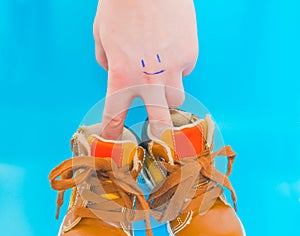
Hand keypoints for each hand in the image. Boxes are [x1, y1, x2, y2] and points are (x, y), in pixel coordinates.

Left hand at [93, 0, 197, 138]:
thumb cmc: (120, 5)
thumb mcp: (102, 36)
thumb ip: (107, 62)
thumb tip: (115, 72)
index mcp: (122, 76)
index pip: (115, 115)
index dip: (114, 132)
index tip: (115, 141)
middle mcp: (149, 79)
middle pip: (159, 122)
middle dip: (160, 137)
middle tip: (161, 143)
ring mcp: (173, 69)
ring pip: (177, 99)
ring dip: (169, 96)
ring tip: (163, 81)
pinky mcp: (190, 54)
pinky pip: (185, 70)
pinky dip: (177, 66)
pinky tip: (171, 48)